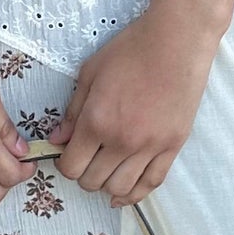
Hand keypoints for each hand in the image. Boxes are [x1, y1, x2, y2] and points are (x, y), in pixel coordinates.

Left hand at [51, 0, 220, 206]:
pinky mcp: (172, 146)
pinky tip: (124, 194)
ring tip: (105, 171)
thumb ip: (72, 111)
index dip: (64, 165)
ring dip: (107, 186)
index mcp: (97, 120)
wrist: (177, 41)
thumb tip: (57, 139)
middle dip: (83, 175)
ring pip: (120, 188)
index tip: (67, 155)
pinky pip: (152, 182)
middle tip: (86, 160)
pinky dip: (136, 194)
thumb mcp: (90, 73)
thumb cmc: (132, 50)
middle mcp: (122, 140)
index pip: (71, 166)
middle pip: (92, 181)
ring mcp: (150, 146)